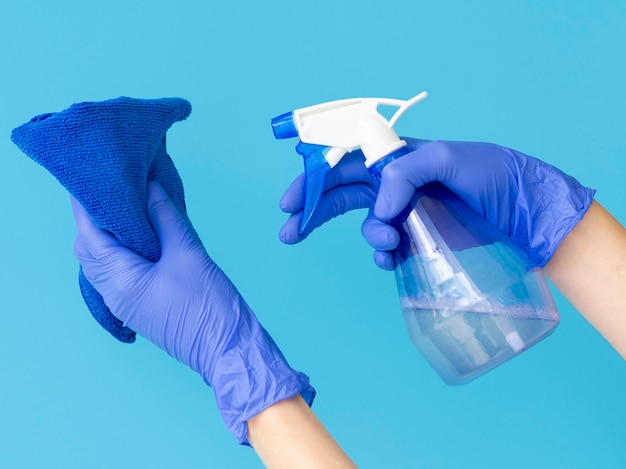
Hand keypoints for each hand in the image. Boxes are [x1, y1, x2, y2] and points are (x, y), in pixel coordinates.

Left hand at [72, 181, 313, 443]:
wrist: (229, 349)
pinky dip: (122, 251)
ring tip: (123, 208)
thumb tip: (150, 188)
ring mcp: (125, 304)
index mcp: (120, 281)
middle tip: (108, 190)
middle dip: (93, 219)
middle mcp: (114, 294)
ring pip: (103, 263)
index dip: (86, 205)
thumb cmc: (210, 306)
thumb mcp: (189, 254)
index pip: (90, 235)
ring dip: (107, 235)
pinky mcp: (140, 307)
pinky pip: (119, 273)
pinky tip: (140, 235)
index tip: (89, 179)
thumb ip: (166, 217)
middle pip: (90, 250)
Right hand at [279, 138, 594, 268]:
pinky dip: (382, 255)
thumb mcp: (447, 158)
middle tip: (288, 232)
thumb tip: (379, 208)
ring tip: (389, 242)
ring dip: (368, 237)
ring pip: (366, 226)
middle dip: (312, 213)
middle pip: (340, 196)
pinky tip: (391, 257)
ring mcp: (405, 214)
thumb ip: (404, 173)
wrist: (524, 212)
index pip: (343, 164)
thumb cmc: (490, 174)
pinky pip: (386, 250)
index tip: (289, 202)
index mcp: (395, 158)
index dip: (312, 181)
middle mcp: (394, 185)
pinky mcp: (417, 241)